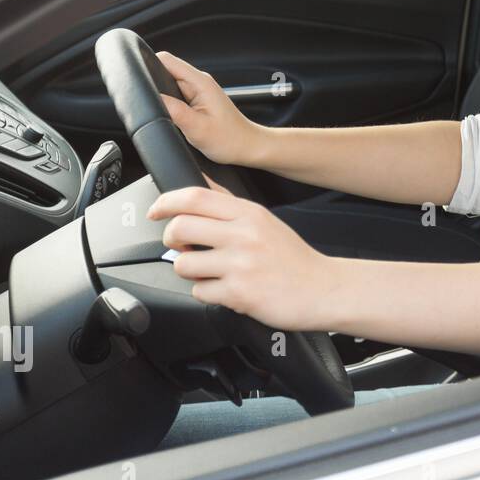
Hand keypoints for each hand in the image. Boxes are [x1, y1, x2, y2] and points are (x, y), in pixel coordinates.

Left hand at [147, 186, 340, 332]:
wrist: (323, 289)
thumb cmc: (294, 259)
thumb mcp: (266, 222)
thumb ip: (232, 206)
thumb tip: (202, 186)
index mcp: (249, 214)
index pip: (195, 197)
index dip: (166, 202)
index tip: (156, 211)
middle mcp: (243, 235)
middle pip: (180, 227)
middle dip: (171, 240)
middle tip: (182, 247)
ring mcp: (240, 264)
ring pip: (183, 264)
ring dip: (189, 271)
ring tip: (210, 272)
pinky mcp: (238, 293)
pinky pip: (199, 291)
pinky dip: (207, 293)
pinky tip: (226, 290)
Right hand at [155, 51, 267, 166]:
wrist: (248, 147)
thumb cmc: (230, 139)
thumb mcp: (197, 128)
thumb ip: (173, 111)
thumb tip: (152, 98)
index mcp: (200, 82)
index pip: (166, 60)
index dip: (148, 65)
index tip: (137, 80)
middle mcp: (199, 82)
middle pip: (164, 71)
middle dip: (153, 85)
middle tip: (153, 105)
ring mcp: (198, 91)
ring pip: (169, 84)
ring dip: (162, 96)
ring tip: (166, 113)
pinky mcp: (197, 100)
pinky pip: (176, 95)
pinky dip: (169, 103)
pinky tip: (172, 116)